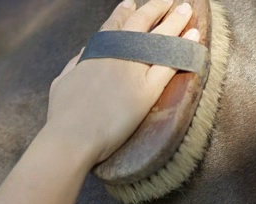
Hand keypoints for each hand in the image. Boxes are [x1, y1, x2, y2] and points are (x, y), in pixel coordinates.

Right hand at [45, 0, 200, 164]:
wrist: (72, 137)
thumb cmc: (62, 115)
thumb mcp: (62, 82)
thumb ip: (74, 65)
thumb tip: (82, 54)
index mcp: (94, 53)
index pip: (113, 26)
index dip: (123, 13)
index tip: (132, 3)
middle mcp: (116, 56)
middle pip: (140, 25)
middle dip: (155, 8)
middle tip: (168, 0)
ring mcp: (132, 71)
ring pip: (158, 40)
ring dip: (175, 21)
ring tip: (186, 9)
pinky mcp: (146, 91)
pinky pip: (169, 64)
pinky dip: (183, 49)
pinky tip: (193, 36)